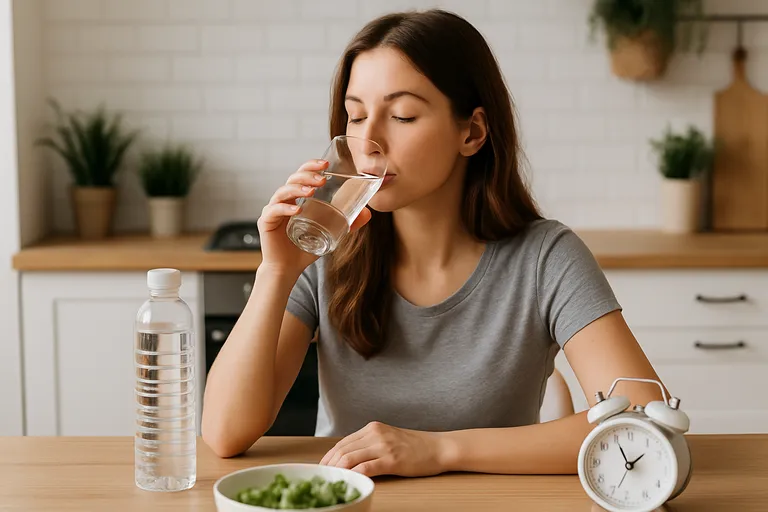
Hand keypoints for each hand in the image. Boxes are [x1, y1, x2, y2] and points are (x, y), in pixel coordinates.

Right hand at [257, 159, 371, 275]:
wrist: (288, 269)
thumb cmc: (305, 249)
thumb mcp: (331, 233)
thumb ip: (348, 224)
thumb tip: (368, 213)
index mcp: (296, 199)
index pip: (301, 176)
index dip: (311, 167)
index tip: (325, 164)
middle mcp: (283, 201)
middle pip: (291, 179)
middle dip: (307, 176)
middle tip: (322, 179)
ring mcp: (273, 210)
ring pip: (282, 192)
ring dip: (297, 189)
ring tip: (312, 191)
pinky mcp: (265, 222)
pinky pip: (274, 210)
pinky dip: (285, 208)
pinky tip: (297, 209)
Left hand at [319, 421, 447, 477]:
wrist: (438, 447)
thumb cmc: (415, 447)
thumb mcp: (388, 438)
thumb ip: (370, 444)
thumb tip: (348, 458)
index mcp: (372, 428)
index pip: (342, 443)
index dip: (328, 457)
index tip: (322, 469)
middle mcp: (375, 434)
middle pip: (342, 450)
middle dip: (329, 466)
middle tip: (323, 478)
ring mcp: (384, 446)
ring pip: (350, 458)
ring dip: (337, 472)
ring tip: (332, 482)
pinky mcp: (392, 460)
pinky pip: (366, 468)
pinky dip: (354, 475)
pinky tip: (349, 482)